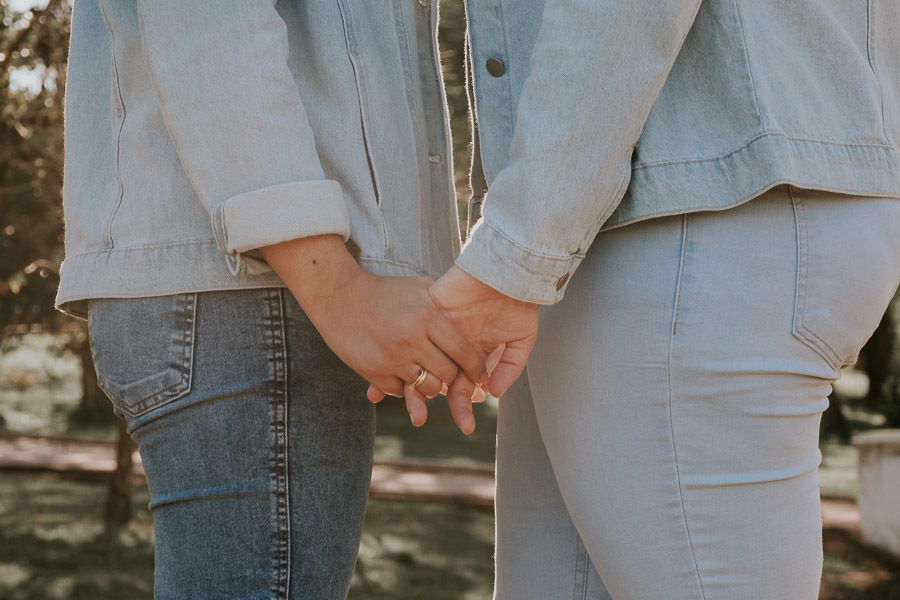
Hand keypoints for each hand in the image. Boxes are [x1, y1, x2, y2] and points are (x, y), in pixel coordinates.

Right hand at [259, 236, 487, 402]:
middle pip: (448, 375)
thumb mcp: (418, 288)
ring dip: (431, 385)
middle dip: (454, 377)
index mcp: (427, 317)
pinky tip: (404, 373)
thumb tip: (473, 317)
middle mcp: (411, 340)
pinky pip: (401, 392)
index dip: (476, 366)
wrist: (338, 296)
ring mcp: (391, 358)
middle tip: (453, 375)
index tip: (479, 372)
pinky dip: (405, 387)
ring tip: (428, 374)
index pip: (463, 351)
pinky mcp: (373, 371)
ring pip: (427, 389)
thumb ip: (445, 303)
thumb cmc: (384, 291)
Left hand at [367, 266, 539, 432]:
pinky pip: (409, 335)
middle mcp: (451, 346)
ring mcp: (437, 330)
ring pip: (416, 359)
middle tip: (420, 420)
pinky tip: (388, 364)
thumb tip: (492, 392)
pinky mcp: (428, 311)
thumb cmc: (519, 304)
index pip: (462, 386)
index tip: (466, 426)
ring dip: (405, 378)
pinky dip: (397, 350)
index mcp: (472, 355)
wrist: (509, 272)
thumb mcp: (521, 340)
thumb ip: (509, 366)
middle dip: (426, 399)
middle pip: (433, 378)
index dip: (463, 406)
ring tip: (393, 399)